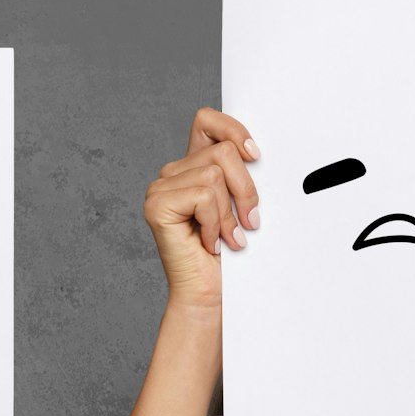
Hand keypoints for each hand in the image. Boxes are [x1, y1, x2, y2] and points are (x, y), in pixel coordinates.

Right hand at [142, 108, 258, 312]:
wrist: (210, 295)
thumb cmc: (230, 255)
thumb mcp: (243, 205)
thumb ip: (241, 174)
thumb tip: (257, 153)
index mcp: (192, 166)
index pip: (207, 120)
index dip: (233, 130)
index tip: (255, 156)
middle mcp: (173, 173)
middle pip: (222, 150)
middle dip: (246, 189)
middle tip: (249, 222)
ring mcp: (160, 188)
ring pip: (215, 173)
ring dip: (230, 213)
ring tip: (227, 237)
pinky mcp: (157, 204)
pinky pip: (203, 195)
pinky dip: (215, 222)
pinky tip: (210, 242)